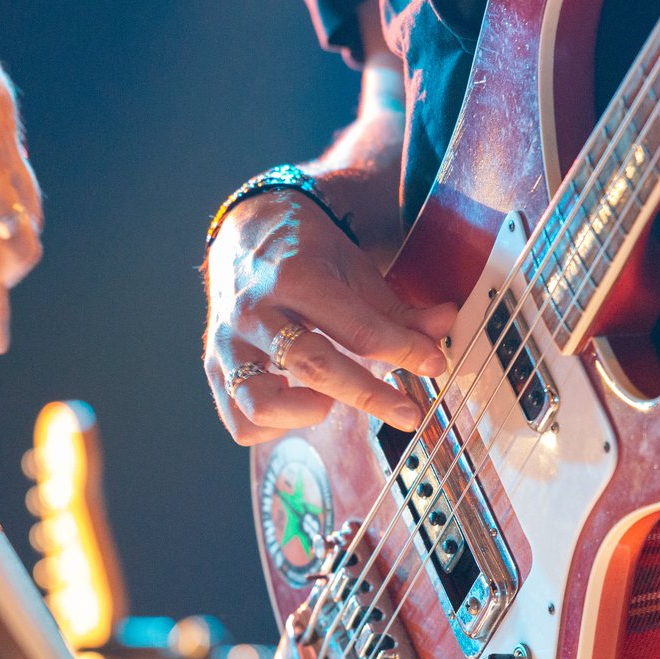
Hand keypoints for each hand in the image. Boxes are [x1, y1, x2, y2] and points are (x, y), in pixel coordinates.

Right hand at [204, 191, 457, 445]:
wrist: (245, 231)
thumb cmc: (305, 253)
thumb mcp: (353, 268)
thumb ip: (397, 307)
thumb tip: (445, 324)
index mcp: (296, 277)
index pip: (357, 328)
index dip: (403, 351)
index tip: (433, 365)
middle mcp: (256, 311)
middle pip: (313, 365)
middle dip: (368, 394)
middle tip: (408, 412)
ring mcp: (229, 342)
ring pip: (260, 401)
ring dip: (304, 413)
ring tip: (328, 404)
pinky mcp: (214, 366)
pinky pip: (240, 420)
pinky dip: (273, 427)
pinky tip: (299, 408)